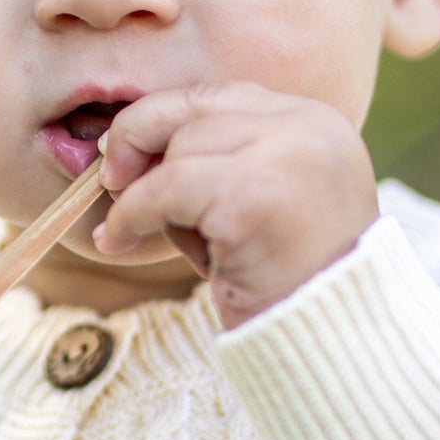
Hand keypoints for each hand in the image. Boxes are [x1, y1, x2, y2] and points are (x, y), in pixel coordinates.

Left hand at [94, 84, 378, 329]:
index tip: (123, 154)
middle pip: (194, 113)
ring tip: (150, 238)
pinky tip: (117, 241)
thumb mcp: (261, 203)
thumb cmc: (287, 282)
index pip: (220, 97)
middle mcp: (308, 129)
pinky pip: (164, 190)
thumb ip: (219, 163)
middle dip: (141, 145)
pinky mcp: (251, 198)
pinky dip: (131, 215)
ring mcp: (285, 157)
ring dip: (147, 196)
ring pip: (178, 149)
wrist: (329, 342)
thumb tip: (123, 146)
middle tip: (110, 183)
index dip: (162, 119)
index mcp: (316, 123)